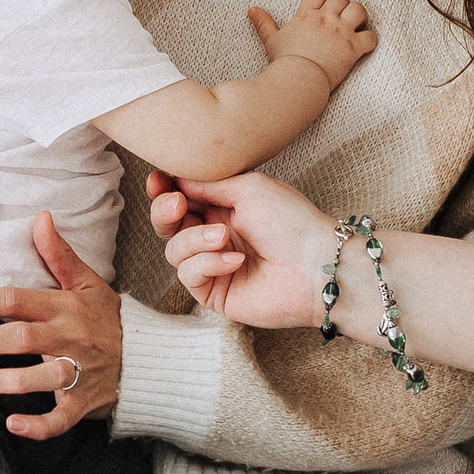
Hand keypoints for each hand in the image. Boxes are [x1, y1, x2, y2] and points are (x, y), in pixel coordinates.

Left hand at [0, 213, 121, 439]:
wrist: (150, 357)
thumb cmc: (109, 318)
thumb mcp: (87, 282)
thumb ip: (58, 254)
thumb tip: (40, 217)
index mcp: (64, 307)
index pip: (16, 299)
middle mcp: (69, 338)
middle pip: (21, 338)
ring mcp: (78, 372)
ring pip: (44, 377)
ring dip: (12, 381)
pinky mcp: (84, 402)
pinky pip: (62, 417)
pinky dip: (39, 425)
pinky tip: (13, 424)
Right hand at [144, 169, 329, 327]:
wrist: (317, 265)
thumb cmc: (291, 221)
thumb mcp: (248, 188)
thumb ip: (208, 185)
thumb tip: (176, 180)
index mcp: (223, 208)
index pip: (180, 198)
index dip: (163, 190)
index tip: (156, 179)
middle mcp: (214, 236)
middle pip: (166, 225)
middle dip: (164, 212)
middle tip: (176, 204)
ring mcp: (214, 267)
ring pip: (173, 251)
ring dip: (194, 240)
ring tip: (224, 235)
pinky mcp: (215, 293)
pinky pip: (189, 276)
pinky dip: (208, 263)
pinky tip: (235, 260)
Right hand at [247, 0, 374, 91]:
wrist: (297, 81)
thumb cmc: (284, 62)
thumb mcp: (271, 39)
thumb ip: (264, 22)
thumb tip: (252, 9)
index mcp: (307, 15)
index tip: (322, 9)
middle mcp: (326, 19)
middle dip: (342, 5)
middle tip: (339, 19)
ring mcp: (341, 32)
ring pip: (359, 10)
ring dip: (359, 17)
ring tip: (354, 27)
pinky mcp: (353, 47)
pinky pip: (370, 36)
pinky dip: (370, 40)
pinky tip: (363, 46)